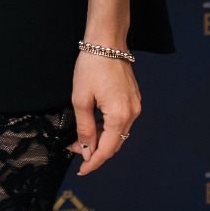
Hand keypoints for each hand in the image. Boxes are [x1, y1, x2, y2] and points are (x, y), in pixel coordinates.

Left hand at [69, 52, 140, 174]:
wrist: (107, 40)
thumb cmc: (91, 66)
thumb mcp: (81, 98)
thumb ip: (85, 128)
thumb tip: (86, 150)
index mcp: (120, 115)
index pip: (107, 149)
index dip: (93, 162)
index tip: (80, 170)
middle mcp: (132, 113)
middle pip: (115, 143)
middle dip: (95, 150)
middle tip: (74, 149)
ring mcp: (135, 105)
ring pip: (118, 132)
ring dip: (101, 138)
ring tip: (81, 137)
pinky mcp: (133, 98)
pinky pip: (121, 120)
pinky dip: (108, 127)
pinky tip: (94, 123)